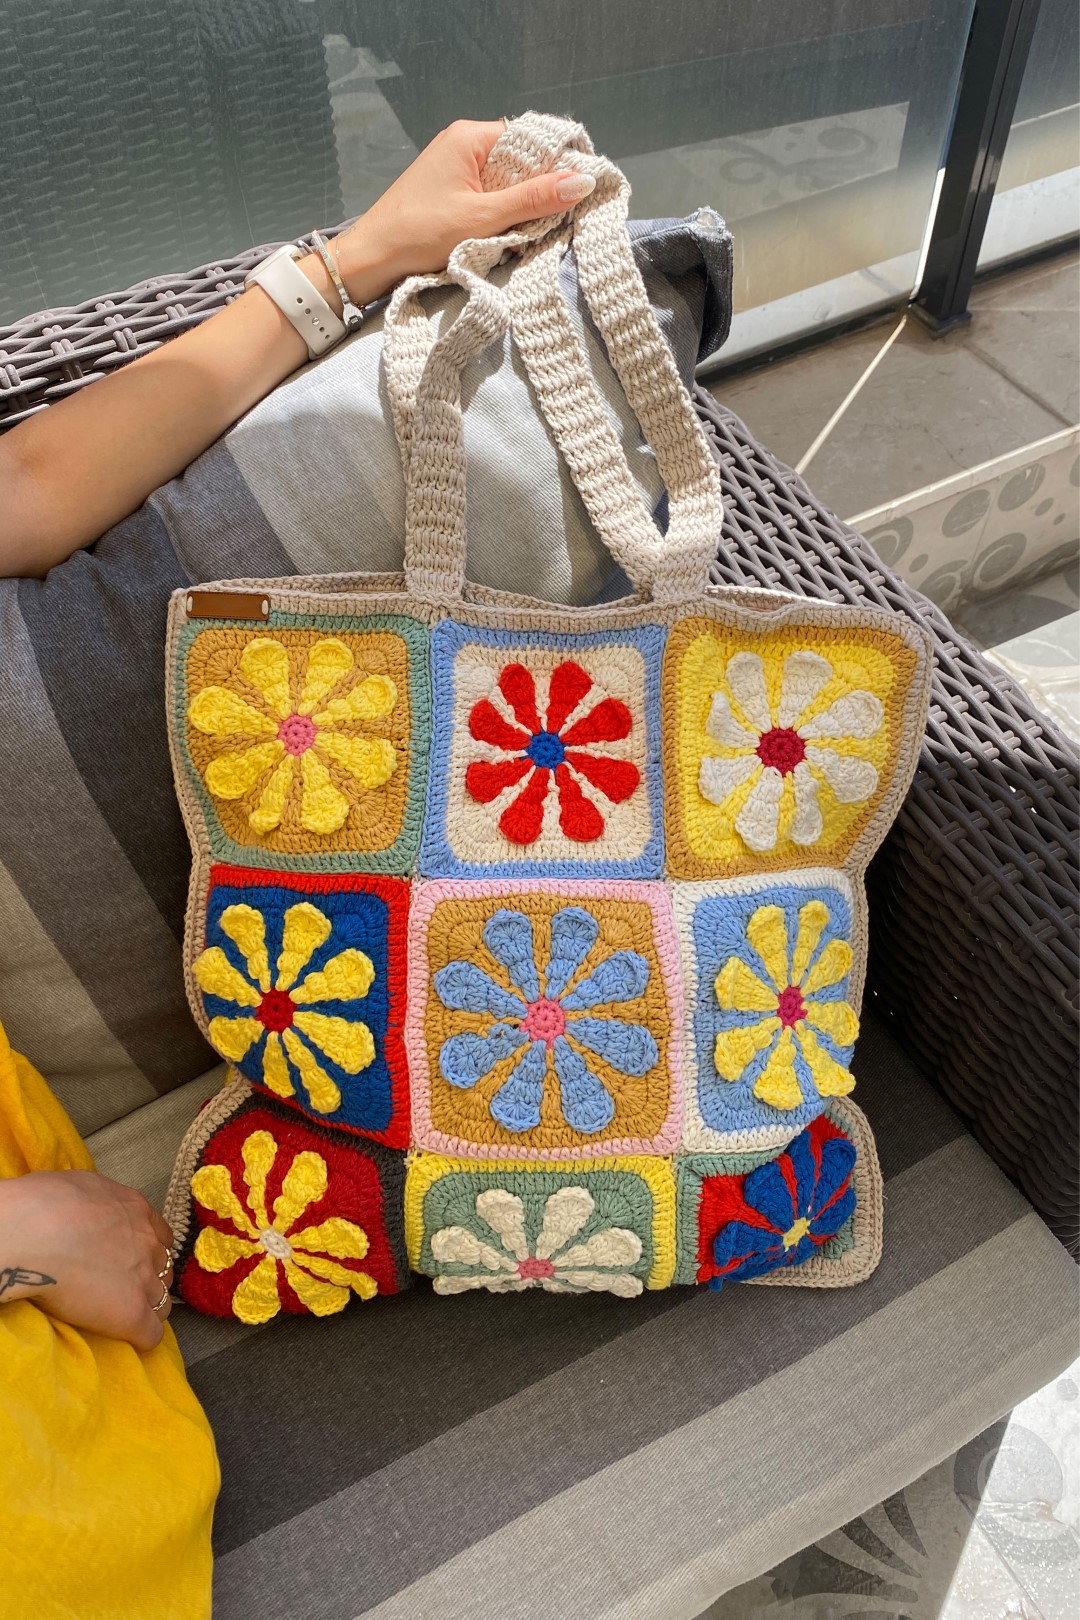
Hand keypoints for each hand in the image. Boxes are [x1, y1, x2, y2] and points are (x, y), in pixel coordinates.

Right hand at [0, 1170, 174, 1350]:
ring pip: (162, 1304)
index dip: (145, 1252)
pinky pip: (151, 1335)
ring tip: (118, 1315)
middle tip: (117, 1288)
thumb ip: (98, 1201)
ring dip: (145, 1309)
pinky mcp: (132, 1314)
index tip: (127, 1261)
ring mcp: (144, 1281)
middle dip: (146, 1280)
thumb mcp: (83, 1187)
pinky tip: (123, 1337)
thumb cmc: (46, 1204)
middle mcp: (149, 1245)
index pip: (161, 1238)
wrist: (38, 1234)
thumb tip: (89, 1208)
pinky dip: (140, 1338)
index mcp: (138, 1211)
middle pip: (163, 1270)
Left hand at [333, 118, 595, 297]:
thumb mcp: (483, 218)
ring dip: (520, 210)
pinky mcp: (449, 193)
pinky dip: (501, 218)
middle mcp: (464, 144)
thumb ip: (534, 199)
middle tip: (553, 223)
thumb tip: (583, 181)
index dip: (557, 164)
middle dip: (538, 192)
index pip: (530, 139)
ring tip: (528, 236)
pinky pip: (489, 199)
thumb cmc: (422, 234)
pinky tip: (506, 239)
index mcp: (471, 137)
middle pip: (520, 162)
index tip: (579, 193)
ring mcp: (455, 169)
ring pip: (506, 184)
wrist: (370, 260)